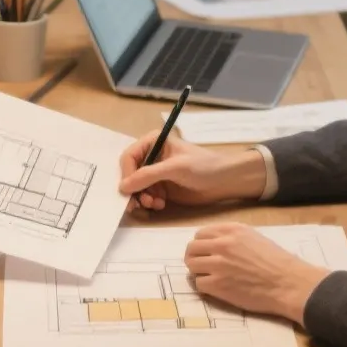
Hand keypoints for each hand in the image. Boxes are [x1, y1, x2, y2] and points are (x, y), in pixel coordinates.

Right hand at [117, 131, 265, 213]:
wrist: (224, 181)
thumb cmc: (203, 166)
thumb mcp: (174, 168)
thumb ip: (148, 175)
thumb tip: (123, 187)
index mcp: (153, 142)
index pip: (129, 158)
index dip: (126, 174)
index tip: (129, 190)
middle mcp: (151, 156)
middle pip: (130, 174)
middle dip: (133, 189)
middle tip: (136, 205)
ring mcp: (156, 173)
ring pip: (136, 188)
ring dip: (142, 198)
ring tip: (154, 204)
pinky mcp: (161, 187)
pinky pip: (146, 196)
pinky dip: (150, 202)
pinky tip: (161, 205)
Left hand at [184, 223, 327, 322]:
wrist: (289, 284)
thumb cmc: (278, 262)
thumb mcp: (255, 238)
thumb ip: (232, 238)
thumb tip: (213, 244)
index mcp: (232, 230)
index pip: (201, 234)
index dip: (201, 245)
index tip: (206, 254)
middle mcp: (222, 244)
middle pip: (191, 249)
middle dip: (195, 258)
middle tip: (203, 267)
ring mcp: (218, 264)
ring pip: (191, 265)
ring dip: (198, 272)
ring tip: (211, 278)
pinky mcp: (218, 284)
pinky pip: (198, 284)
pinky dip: (206, 287)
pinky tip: (217, 289)